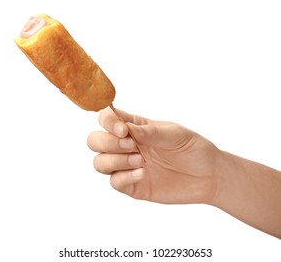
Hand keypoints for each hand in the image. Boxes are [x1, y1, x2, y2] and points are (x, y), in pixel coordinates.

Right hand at [87, 108, 220, 203]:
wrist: (209, 176)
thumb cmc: (193, 148)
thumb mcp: (175, 134)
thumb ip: (150, 132)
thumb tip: (125, 128)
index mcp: (135, 127)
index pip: (107, 118)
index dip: (108, 122)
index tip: (123, 130)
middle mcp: (127, 145)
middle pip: (95, 140)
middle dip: (107, 143)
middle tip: (132, 146)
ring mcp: (128, 166)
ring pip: (99, 162)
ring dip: (114, 160)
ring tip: (141, 161)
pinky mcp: (133, 185)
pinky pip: (114, 182)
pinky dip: (123, 177)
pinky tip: (143, 173)